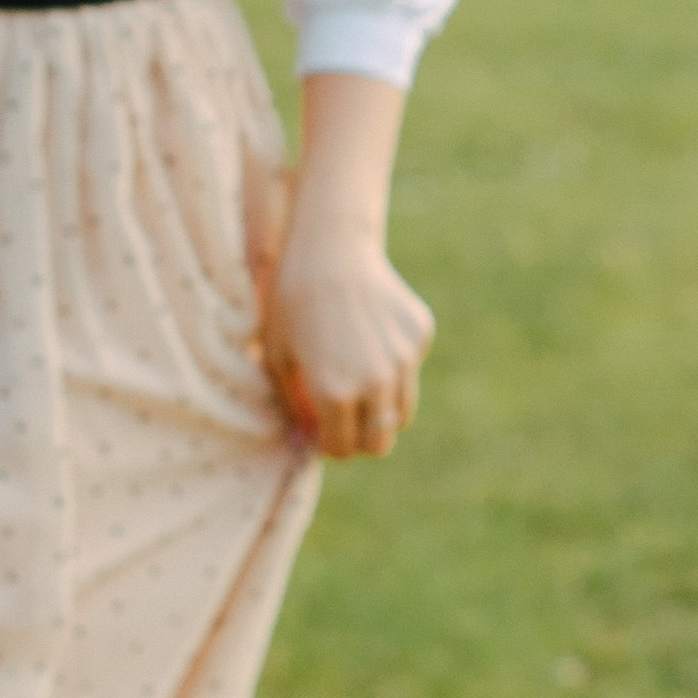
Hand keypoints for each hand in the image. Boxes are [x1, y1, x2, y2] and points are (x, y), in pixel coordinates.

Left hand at [260, 234, 433, 458]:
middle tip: (344, 420)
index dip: (329, 446)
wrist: (330, 248)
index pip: (343, 449)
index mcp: (335, 393)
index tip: (322, 433)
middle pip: (380, 443)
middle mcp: (375, 382)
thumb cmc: (291, 303)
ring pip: (401, 412)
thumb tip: (306, 441)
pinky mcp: (419, 335)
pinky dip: (393, 367)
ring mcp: (404, 359)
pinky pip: (409, 370)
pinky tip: (369, 335)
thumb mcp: (279, 358)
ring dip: (380, 409)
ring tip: (356, 382)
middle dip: (361, 439)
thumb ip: (294, 406)